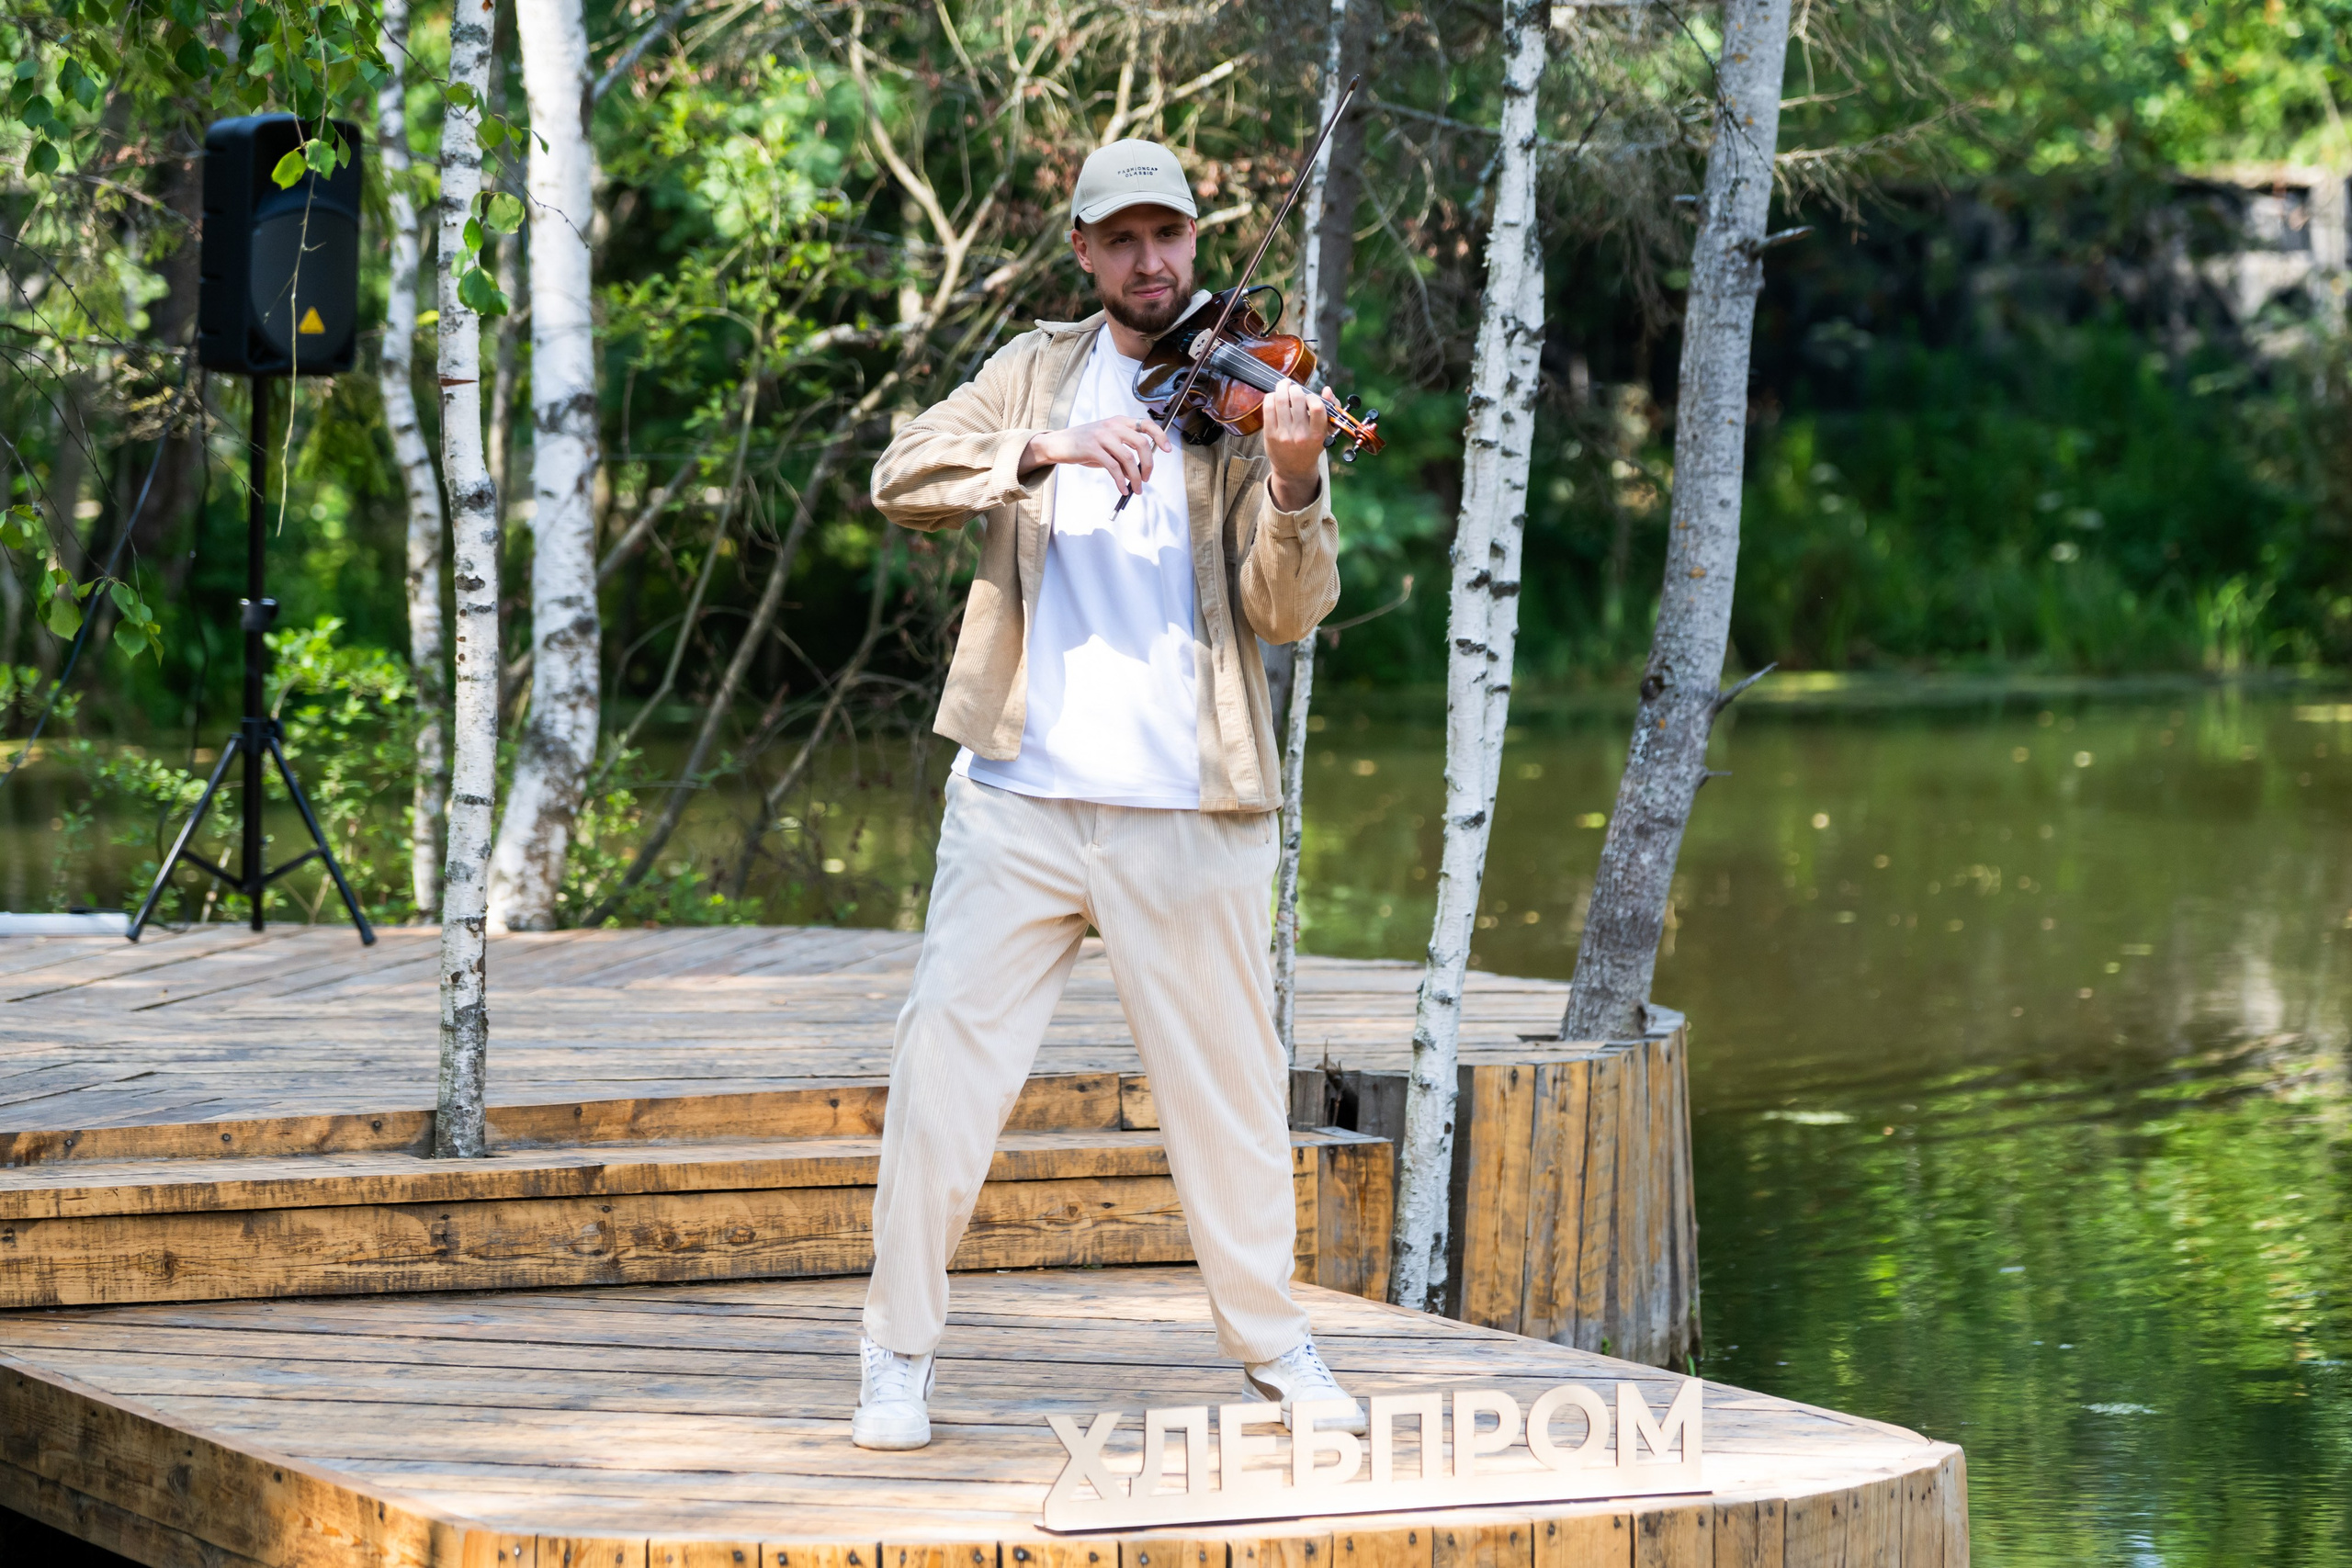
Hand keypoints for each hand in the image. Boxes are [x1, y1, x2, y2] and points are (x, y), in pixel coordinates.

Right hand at [1021, 417, 1173, 497]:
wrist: (1059, 444)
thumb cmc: (1085, 444)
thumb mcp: (1107, 441)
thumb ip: (1124, 450)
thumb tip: (1141, 469)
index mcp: (1119, 421)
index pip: (1146, 424)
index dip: (1160, 436)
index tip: (1167, 450)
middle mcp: (1113, 426)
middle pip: (1141, 443)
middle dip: (1148, 464)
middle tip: (1147, 478)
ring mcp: (1102, 436)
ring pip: (1128, 459)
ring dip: (1136, 478)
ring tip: (1136, 489)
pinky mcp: (1092, 449)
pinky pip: (1114, 468)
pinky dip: (1121, 482)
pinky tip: (1122, 489)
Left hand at [1261, 379, 1327, 511]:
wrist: (1293, 469)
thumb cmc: (1311, 446)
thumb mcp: (1325, 433)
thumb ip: (1330, 410)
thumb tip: (1327, 389)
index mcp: (1317, 435)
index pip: (1317, 407)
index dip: (1312, 396)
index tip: (1310, 397)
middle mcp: (1300, 435)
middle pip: (1297, 399)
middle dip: (1295, 389)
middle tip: (1294, 389)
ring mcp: (1284, 435)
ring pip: (1280, 400)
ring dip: (1282, 387)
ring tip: (1284, 386)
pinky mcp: (1270, 434)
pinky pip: (1268, 408)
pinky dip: (1271, 397)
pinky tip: (1274, 396)